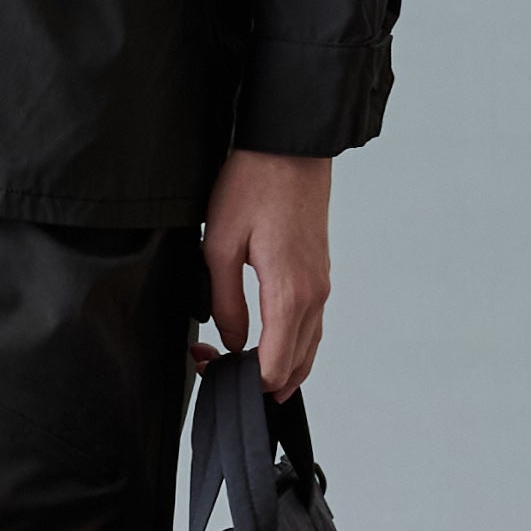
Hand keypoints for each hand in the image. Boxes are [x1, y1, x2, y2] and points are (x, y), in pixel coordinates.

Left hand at [200, 147, 332, 396]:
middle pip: (295, 368)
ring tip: (239, 366)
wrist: (289, 149)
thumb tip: (231, 341)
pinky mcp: (319, 275)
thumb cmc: (254, 187)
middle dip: (257, 381)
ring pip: (307, 351)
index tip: (209, 365)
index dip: (242, 380)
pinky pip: (311, 328)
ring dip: (278, 368)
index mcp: (289, 295)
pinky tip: (267, 344)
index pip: (273, 367)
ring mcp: (321, 287)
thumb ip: (226, 303)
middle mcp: (313, 297)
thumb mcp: (220, 247)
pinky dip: (292, 348)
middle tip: (217, 367)